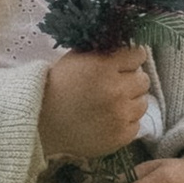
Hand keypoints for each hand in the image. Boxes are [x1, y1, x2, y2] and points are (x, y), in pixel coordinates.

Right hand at [40, 46, 155, 158]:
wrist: (40, 122)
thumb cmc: (57, 87)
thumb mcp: (76, 59)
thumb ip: (103, 52)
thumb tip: (128, 46)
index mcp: (104, 67)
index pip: (138, 56)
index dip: (131, 59)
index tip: (125, 63)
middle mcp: (115, 91)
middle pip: (143, 79)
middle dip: (131, 80)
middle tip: (115, 85)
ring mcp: (120, 116)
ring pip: (143, 102)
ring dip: (130, 101)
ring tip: (111, 104)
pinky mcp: (120, 136)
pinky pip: (136, 124)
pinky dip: (125, 121)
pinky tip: (109, 119)